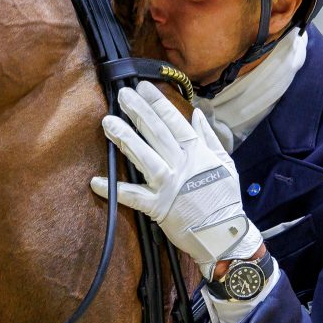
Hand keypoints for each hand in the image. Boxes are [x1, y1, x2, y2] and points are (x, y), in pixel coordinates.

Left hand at [90, 81, 262, 279]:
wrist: (225, 236)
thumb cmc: (225, 199)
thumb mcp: (226, 163)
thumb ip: (210, 138)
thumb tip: (198, 114)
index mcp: (198, 153)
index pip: (175, 122)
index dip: (158, 103)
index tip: (143, 87)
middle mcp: (181, 166)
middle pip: (156, 133)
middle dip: (138, 111)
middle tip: (122, 95)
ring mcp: (168, 186)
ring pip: (143, 157)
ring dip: (124, 139)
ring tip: (107, 122)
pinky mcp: (158, 207)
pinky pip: (133, 197)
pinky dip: (114, 190)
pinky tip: (95, 181)